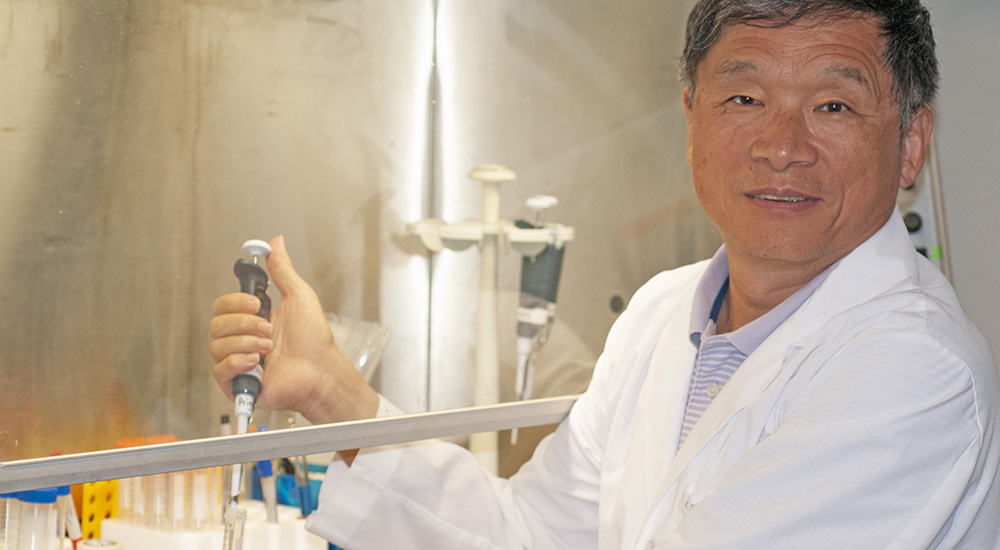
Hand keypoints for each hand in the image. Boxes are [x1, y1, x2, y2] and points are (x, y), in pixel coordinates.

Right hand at [209, 236, 378, 424]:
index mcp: (251, 320)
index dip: (234, 302)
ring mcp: (238, 362)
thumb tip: (275, 243)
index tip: (255, 303)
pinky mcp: (237, 384)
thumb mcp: (299, 297)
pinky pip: (219, 370)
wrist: (321, 371)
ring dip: (246, 343)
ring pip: (217, 346)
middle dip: (244, 324)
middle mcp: (242, 340)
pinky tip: (257, 362)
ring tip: (269, 348)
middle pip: (216, 324)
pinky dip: (237, 362)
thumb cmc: (314, 339)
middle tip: (268, 329)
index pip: (222, 306)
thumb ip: (282, 270)